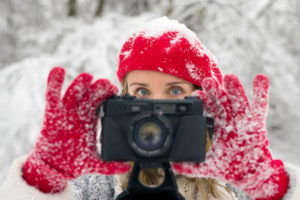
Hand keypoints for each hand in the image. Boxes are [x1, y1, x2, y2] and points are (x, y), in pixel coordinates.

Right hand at [22, 67, 130, 192]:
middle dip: (97, 88)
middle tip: (105, 84)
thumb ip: (110, 166)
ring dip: (80, 84)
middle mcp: (79, 113)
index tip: (114, 90)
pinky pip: (52, 95)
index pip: (101, 103)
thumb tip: (127, 168)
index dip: (107, 95)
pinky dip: (54, 82)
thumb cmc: (73, 162)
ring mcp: (66, 111)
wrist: (54, 167)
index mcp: (90, 120)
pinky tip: (58, 71)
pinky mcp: (52, 113)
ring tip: (87, 77)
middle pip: (89, 95)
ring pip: (73, 93)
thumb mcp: (94, 163)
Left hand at [172, 74, 288, 199]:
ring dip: (235, 89)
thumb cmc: (228, 167)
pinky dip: (261, 92)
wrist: (248, 174)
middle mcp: (229, 119)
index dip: (204, 101)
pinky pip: (260, 105)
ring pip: (238, 101)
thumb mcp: (207, 166)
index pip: (209, 110)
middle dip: (215, 91)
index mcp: (217, 126)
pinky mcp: (257, 122)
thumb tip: (174, 166)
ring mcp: (243, 119)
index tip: (197, 94)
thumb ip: (190, 166)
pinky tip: (260, 78)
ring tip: (230, 77)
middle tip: (208, 80)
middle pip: (222, 101)